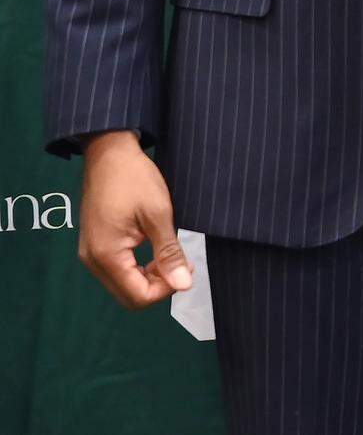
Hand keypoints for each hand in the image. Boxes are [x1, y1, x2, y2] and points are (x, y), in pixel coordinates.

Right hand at [79, 131, 194, 308]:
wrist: (109, 151)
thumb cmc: (133, 177)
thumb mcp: (158, 214)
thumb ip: (169, 252)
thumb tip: (183, 285)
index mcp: (106, 255)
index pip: (138, 297)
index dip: (167, 289)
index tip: (186, 268)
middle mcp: (93, 260)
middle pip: (129, 296)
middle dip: (158, 285)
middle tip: (180, 263)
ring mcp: (91, 253)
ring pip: (123, 284)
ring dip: (148, 276)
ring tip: (168, 253)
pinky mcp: (94, 245)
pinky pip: (117, 269)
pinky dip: (137, 267)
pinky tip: (153, 247)